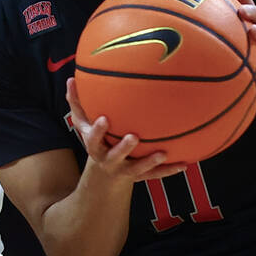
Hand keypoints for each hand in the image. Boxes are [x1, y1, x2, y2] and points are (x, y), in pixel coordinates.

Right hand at [66, 78, 185, 181]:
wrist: (105, 172)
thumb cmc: (97, 138)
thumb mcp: (84, 123)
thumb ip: (77, 103)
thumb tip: (70, 79)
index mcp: (96, 146)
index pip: (93, 139)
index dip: (98, 131)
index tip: (105, 119)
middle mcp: (110, 160)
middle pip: (115, 156)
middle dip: (123, 148)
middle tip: (134, 137)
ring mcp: (126, 170)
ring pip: (138, 169)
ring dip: (150, 162)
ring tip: (163, 153)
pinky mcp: (141, 176)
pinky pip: (156, 174)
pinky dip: (170, 169)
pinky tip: (184, 164)